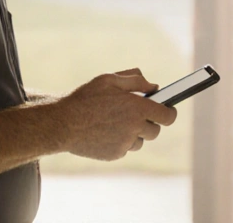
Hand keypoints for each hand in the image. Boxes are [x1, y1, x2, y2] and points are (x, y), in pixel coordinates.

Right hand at [52, 68, 177, 161]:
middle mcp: (135, 128)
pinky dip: (120, 141)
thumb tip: (154, 86)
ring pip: (140, 141)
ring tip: (115, 122)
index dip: (169, 112)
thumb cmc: (85, 98)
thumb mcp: (109, 79)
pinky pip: (125, 148)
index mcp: (138, 108)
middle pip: (155, 131)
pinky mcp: (115, 154)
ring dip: (134, 133)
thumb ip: (135, 80)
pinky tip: (105, 131)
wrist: (62, 123)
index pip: (168, 116)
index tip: (167, 110)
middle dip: (148, 122)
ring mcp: (125, 144)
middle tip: (135, 114)